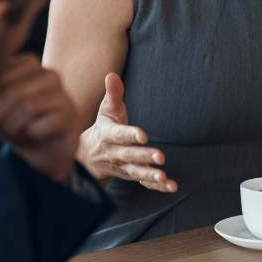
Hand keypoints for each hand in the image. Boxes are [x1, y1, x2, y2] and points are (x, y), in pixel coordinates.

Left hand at [0, 54, 78, 182]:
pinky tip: (29, 139)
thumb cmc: (18, 126)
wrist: (47, 152)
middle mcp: (48, 74)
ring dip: (10, 128)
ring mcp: (62, 94)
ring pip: (26, 107)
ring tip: (8, 136)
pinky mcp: (69, 116)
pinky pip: (40, 125)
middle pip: (10, 91)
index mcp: (27, 65)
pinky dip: (28, 136)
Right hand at [78, 73, 176, 192]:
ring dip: (150, 176)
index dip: (130, 135)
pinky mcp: (132, 176)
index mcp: (109, 135)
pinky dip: (157, 187)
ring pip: (136, 173)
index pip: (119, 135)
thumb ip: (112, 93)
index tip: (143, 134)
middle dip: (144, 157)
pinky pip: (144, 184)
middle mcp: (115, 153)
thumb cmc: (104, 127)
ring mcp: (123, 167)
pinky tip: (171, 186)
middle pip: (130, 156)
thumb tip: (112, 74)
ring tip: (164, 177)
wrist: (90, 156)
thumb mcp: (106, 110)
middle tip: (160, 157)